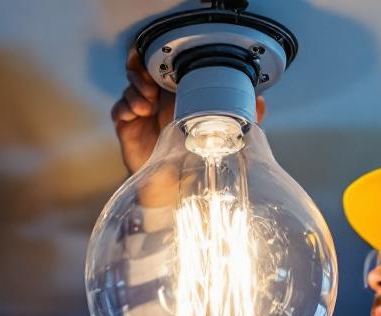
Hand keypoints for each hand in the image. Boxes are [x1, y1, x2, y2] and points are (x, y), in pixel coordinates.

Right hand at [110, 49, 267, 174]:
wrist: (174, 188)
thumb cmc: (197, 158)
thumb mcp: (224, 136)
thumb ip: (242, 118)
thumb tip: (261, 103)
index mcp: (180, 95)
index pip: (167, 68)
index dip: (163, 63)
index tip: (167, 70)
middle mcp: (160, 100)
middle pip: (144, 70)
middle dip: (143, 72)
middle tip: (150, 87)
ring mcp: (142, 112)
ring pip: (131, 86)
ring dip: (136, 91)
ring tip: (146, 105)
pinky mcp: (128, 126)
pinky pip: (119, 108)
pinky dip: (126, 107)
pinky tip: (138, 114)